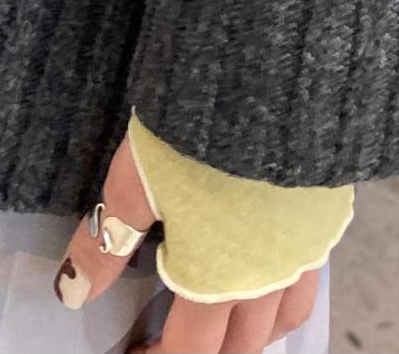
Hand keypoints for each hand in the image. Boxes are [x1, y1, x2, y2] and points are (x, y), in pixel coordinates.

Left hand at [53, 130, 320, 351]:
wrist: (269, 71)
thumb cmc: (194, 128)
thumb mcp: (135, 180)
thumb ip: (106, 241)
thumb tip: (72, 293)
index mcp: (218, 278)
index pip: (190, 351)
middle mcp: (268, 276)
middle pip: (241, 346)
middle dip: (204, 353)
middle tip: (167, 340)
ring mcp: (304, 248)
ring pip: (283, 318)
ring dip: (249, 332)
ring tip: (221, 323)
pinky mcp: (326, 213)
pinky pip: (309, 277)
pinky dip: (284, 293)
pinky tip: (267, 268)